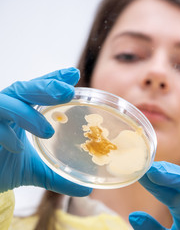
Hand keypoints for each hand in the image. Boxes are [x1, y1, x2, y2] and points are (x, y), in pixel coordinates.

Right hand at [0, 67, 90, 195]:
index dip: (54, 78)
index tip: (73, 74)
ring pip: (5, 102)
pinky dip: (2, 134)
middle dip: (45, 86)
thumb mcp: (36, 171)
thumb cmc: (4, 167)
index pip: (39, 90)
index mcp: (21, 111)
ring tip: (47, 131)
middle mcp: (5, 109)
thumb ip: (59, 177)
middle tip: (67, 91)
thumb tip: (86, 189)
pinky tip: (16, 147)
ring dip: (26, 114)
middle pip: (24, 88)